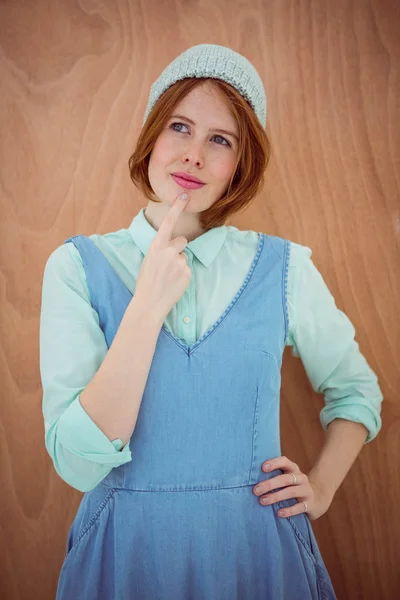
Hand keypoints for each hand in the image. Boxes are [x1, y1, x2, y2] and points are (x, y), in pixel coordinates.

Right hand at [134, 193, 191, 320]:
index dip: (177, 208)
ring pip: (184, 257)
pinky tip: (173, 283)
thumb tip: (173, 247)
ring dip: (179, 266)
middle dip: (178, 249)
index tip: (185, 196)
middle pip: (182, 241)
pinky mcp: (187, 272)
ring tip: (168, 278)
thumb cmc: (146, 282)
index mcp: (155, 246)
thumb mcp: (148, 260)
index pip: (168, 222)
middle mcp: (168, 250)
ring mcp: (179, 261)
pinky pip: (187, 269)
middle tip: (168, 265)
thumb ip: (160, 250)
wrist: (149, 302)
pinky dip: (182, 276)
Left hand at [252, 455, 333, 520]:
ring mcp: (307, 491)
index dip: (274, 463)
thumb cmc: (294, 487)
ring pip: (291, 492)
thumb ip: (274, 477)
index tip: (262, 467)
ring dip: (276, 496)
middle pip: (285, 478)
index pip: (284, 461)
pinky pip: (300, 507)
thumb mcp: (287, 479)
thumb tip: (251, 480)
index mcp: (293, 469)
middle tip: (256, 490)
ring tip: (263, 501)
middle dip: (269, 484)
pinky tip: (279, 513)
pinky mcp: (310, 504)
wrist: (318, 499)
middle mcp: (301, 478)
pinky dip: (289, 510)